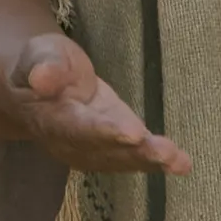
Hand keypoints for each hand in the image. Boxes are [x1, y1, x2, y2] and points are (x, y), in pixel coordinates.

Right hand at [8, 32, 191, 178]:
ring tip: (177, 160)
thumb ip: (43, 66)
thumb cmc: (42, 63)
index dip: (105, 131)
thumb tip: (41, 77)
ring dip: (150, 161)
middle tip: (164, 152)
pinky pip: (132, 157)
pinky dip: (157, 163)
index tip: (131, 132)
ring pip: (122, 158)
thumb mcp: (39, 55)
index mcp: (52, 118)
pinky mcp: (110, 147)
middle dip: (136, 152)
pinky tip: (182, 165)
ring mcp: (92, 149)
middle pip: (106, 150)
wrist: (38, 86)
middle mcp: (72, 142)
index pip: (79, 127)